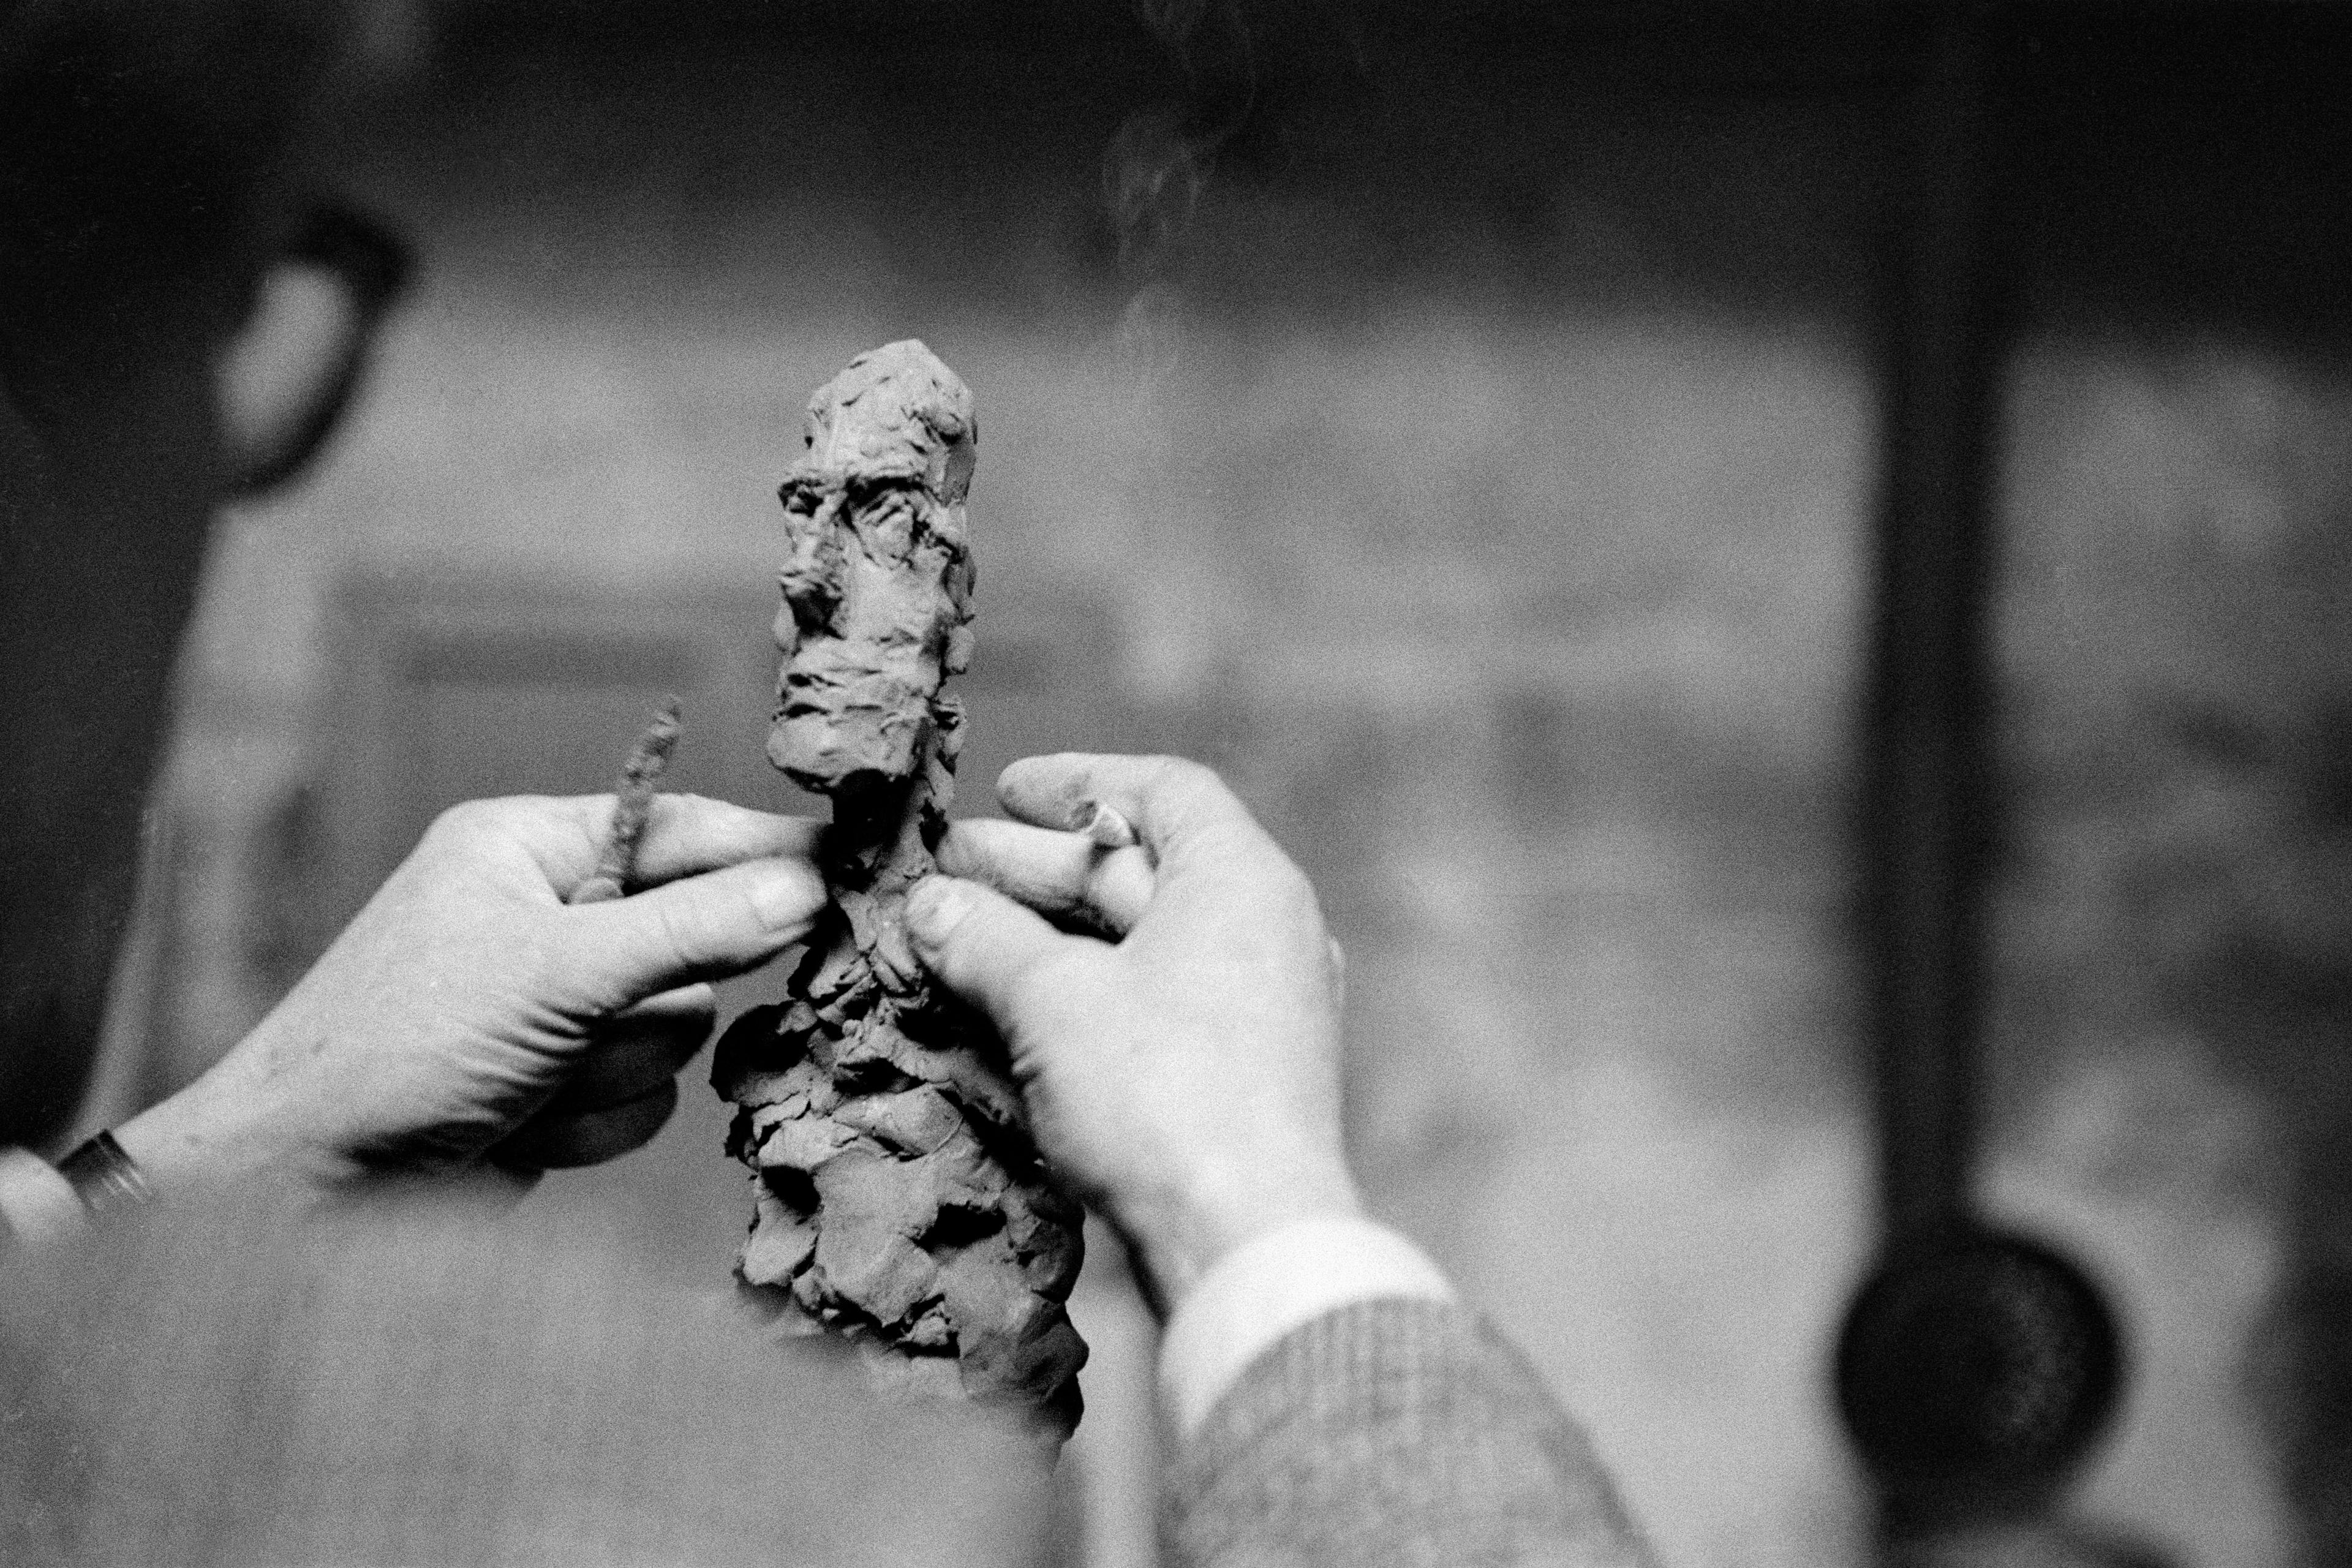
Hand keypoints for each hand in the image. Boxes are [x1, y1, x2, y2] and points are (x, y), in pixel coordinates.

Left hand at [116, 794, 824, 1192]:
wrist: (303, 1191)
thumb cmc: (398, 1046)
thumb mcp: (556, 972)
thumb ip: (689, 930)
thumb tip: (806, 889)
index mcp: (527, 851)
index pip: (681, 831)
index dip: (763, 853)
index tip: (847, 870)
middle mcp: (548, 920)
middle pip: (694, 943)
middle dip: (648, 1000)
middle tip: (600, 1016)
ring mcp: (556, 1011)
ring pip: (676, 1032)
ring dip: (614, 1071)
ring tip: (533, 1083)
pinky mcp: (560, 1087)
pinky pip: (645, 1100)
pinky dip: (594, 1123)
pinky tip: (525, 1129)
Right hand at [905, 754, 1358, 1313]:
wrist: (1244, 1242)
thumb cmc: (1164, 1096)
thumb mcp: (1054, 1001)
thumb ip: (986, 939)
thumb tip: (931, 905)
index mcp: (1243, 880)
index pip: (1163, 792)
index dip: (1076, 783)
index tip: (1005, 790)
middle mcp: (1267, 932)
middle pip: (1141, 869)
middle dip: (1035, 870)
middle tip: (943, 874)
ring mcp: (1260, 1008)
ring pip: (1140, 944)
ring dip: (1047, 937)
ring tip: (955, 941)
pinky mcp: (1240, 1077)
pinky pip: (1152, 1005)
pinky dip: (1081, 996)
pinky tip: (1008, 1013)